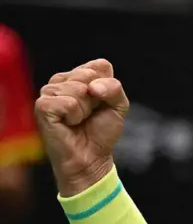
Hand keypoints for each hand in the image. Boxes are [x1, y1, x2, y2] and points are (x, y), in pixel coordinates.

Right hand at [35, 59, 129, 196]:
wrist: (91, 157)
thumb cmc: (101, 131)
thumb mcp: (119, 106)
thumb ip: (114, 88)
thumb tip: (92, 87)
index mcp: (79, 76)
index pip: (100, 65)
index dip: (108, 87)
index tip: (102, 104)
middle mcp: (62, 80)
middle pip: (88, 75)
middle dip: (97, 98)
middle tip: (90, 114)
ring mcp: (49, 92)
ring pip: (77, 88)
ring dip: (85, 109)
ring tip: (78, 120)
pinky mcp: (42, 106)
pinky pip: (67, 102)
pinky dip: (75, 115)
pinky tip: (68, 123)